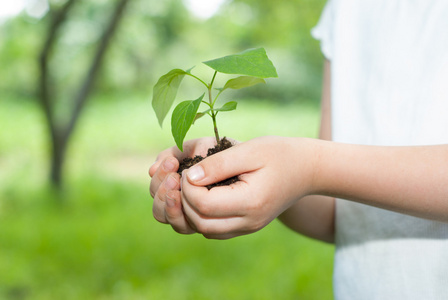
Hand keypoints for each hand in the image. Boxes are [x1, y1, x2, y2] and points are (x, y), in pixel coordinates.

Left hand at [180, 136, 316, 238]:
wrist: (307, 170)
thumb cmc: (279, 154)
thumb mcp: (249, 150)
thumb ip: (218, 164)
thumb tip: (189, 177)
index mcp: (250, 202)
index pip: (203, 204)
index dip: (187, 187)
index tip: (186, 169)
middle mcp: (249, 222)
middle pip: (200, 223)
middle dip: (183, 201)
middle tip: (182, 179)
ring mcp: (248, 227)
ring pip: (205, 230)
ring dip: (190, 212)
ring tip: (189, 188)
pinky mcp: (246, 226)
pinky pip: (215, 230)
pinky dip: (201, 216)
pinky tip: (202, 196)